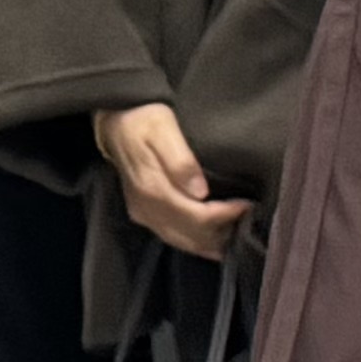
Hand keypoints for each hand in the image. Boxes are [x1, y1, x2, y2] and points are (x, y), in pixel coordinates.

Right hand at [94, 101, 246, 257]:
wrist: (114, 120)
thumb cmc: (144, 119)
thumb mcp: (164, 130)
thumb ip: (181, 161)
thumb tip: (201, 192)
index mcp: (154, 189)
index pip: (197, 216)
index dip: (225, 215)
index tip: (247, 205)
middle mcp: (147, 209)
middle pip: (191, 235)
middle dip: (222, 231)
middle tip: (247, 219)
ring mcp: (143, 214)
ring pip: (181, 241)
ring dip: (210, 242)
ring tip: (234, 233)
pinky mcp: (142, 214)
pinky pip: (172, 237)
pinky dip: (194, 242)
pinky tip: (211, 241)